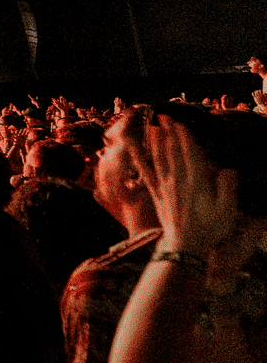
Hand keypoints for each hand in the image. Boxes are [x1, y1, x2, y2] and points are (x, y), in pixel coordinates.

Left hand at [137, 116, 238, 255]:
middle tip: (164, 117)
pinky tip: (134, 150)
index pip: (191, 155)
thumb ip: (228, 188)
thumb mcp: (227, 210)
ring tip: (152, 127)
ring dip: (155, 142)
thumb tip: (228, 169)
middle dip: (169, 134)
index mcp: (197, 183)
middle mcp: (179, 181)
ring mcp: (165, 187)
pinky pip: (146, 173)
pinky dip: (140, 160)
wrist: (185, 245)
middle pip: (173, 152)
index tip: (181, 125)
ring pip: (159, 159)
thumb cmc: (209, 229)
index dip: (185, 139)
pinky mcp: (156, 194)